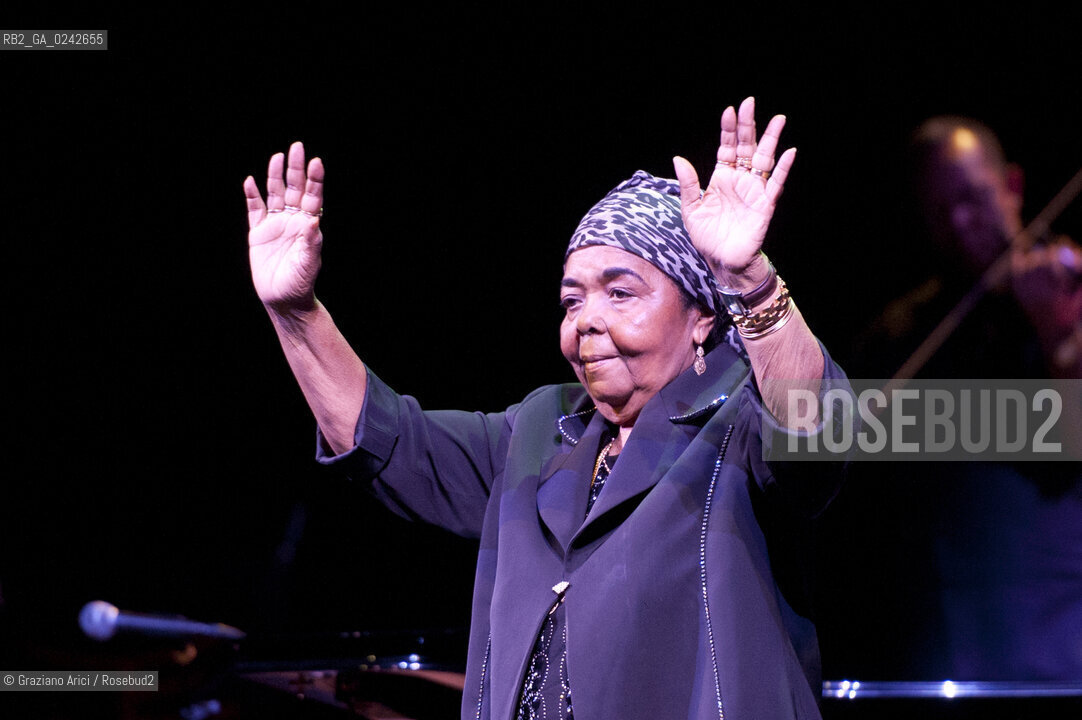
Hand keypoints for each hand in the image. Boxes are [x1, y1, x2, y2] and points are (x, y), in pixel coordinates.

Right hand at [243, 141, 324, 311]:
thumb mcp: (308, 264)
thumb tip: (314, 221)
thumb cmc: (301, 282)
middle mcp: (292, 220)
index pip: (312, 197)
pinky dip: (252, 195)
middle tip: (297, 147)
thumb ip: (311, 243)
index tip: (316, 163)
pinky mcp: (258, 232)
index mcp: (308, 225)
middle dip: (296, 169)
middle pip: (293, 189)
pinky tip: (250, 181)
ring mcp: (275, 224)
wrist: (283, 299)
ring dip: (275, 176)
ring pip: (274, 194)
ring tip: (277, 157)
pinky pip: (254, 209)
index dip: (314, 180)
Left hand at [673, 97, 795, 286]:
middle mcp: (739, 180)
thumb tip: (678, 159)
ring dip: (771, 140)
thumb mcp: (690, 209)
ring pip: (764, 160)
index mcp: (721, 178)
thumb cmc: (707, 237)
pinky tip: (789, 152)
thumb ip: (687, 184)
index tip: (729, 110)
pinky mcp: (765, 205)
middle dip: (748, 125)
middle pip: (746, 147)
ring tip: (778, 119)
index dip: (728, 130)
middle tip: (750, 102)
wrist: (722, 262)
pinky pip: (776, 184)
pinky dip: (784, 169)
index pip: (726, 147)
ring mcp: (754, 191)